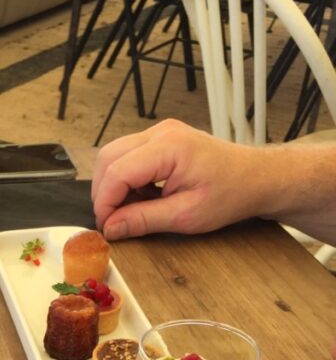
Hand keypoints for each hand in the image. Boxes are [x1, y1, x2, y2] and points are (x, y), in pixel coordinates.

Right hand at [92, 120, 259, 240]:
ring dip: (113, 186)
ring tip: (130, 210)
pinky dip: (125, 180)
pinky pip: (128, 156)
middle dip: (104, 193)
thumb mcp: (186, 216)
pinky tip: (141, 197)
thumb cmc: (230, 193)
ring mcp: (160, 132)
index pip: (117, 172)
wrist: (255, 178)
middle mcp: (161, 132)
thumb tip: (111, 227)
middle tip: (113, 222)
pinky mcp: (161, 139)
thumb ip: (144, 220)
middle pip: (108, 158)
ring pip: (113, 155)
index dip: (105, 203)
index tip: (107, 228)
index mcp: (169, 147)